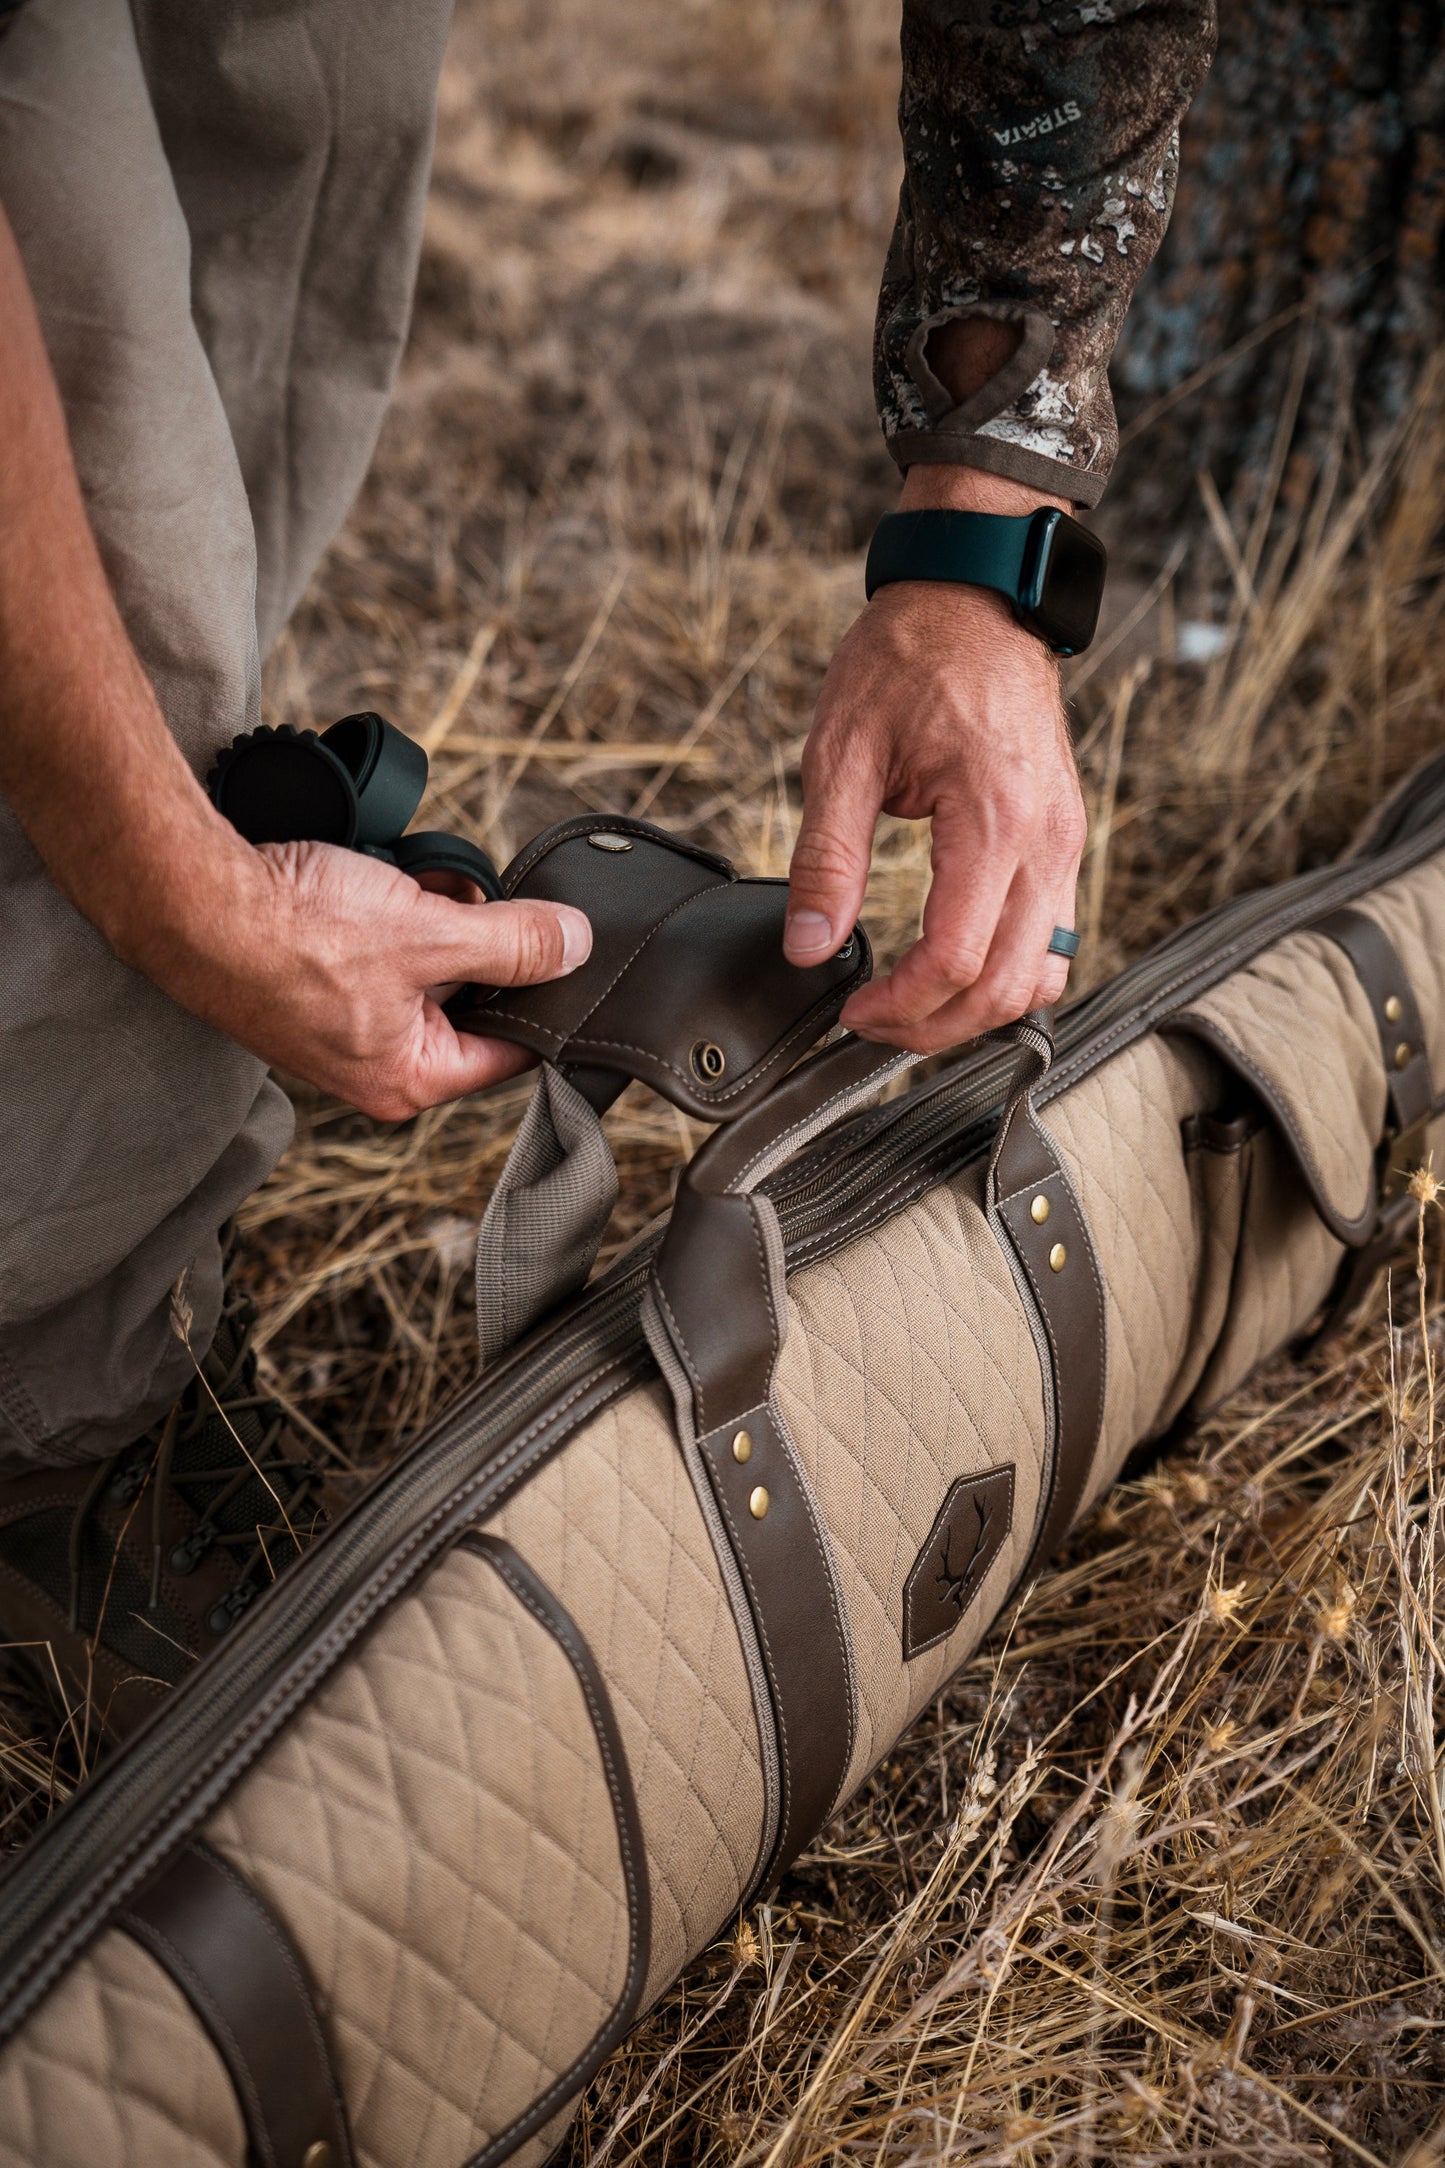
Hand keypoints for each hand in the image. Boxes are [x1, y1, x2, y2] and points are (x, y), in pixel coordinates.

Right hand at [120, 836, 590, 1122]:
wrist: (190, 899)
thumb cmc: (293, 937)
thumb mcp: (429, 936)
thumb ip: (512, 944)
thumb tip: (576, 946)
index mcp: (408, 1081)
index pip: (511, 1051)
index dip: (546, 999)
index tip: (573, 956)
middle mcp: (375, 1064)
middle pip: (470, 1002)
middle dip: (486, 942)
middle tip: (491, 899)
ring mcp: (343, 1021)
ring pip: (427, 964)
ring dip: (440, 916)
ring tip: (426, 884)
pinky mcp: (317, 977)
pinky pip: (384, 943)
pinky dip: (397, 906)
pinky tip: (394, 874)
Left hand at [783, 466, 1086, 1052]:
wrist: (975, 596)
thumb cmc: (910, 656)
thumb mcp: (841, 752)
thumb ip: (826, 858)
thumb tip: (808, 946)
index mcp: (992, 818)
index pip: (955, 958)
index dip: (899, 1006)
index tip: (850, 1009)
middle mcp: (1047, 840)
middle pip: (1006, 986)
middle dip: (934, 1027)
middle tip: (871, 1022)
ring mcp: (1067, 843)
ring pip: (1043, 974)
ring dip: (977, 1010)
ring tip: (911, 1005)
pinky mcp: (1066, 841)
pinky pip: (1053, 939)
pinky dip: (1007, 974)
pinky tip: (951, 966)